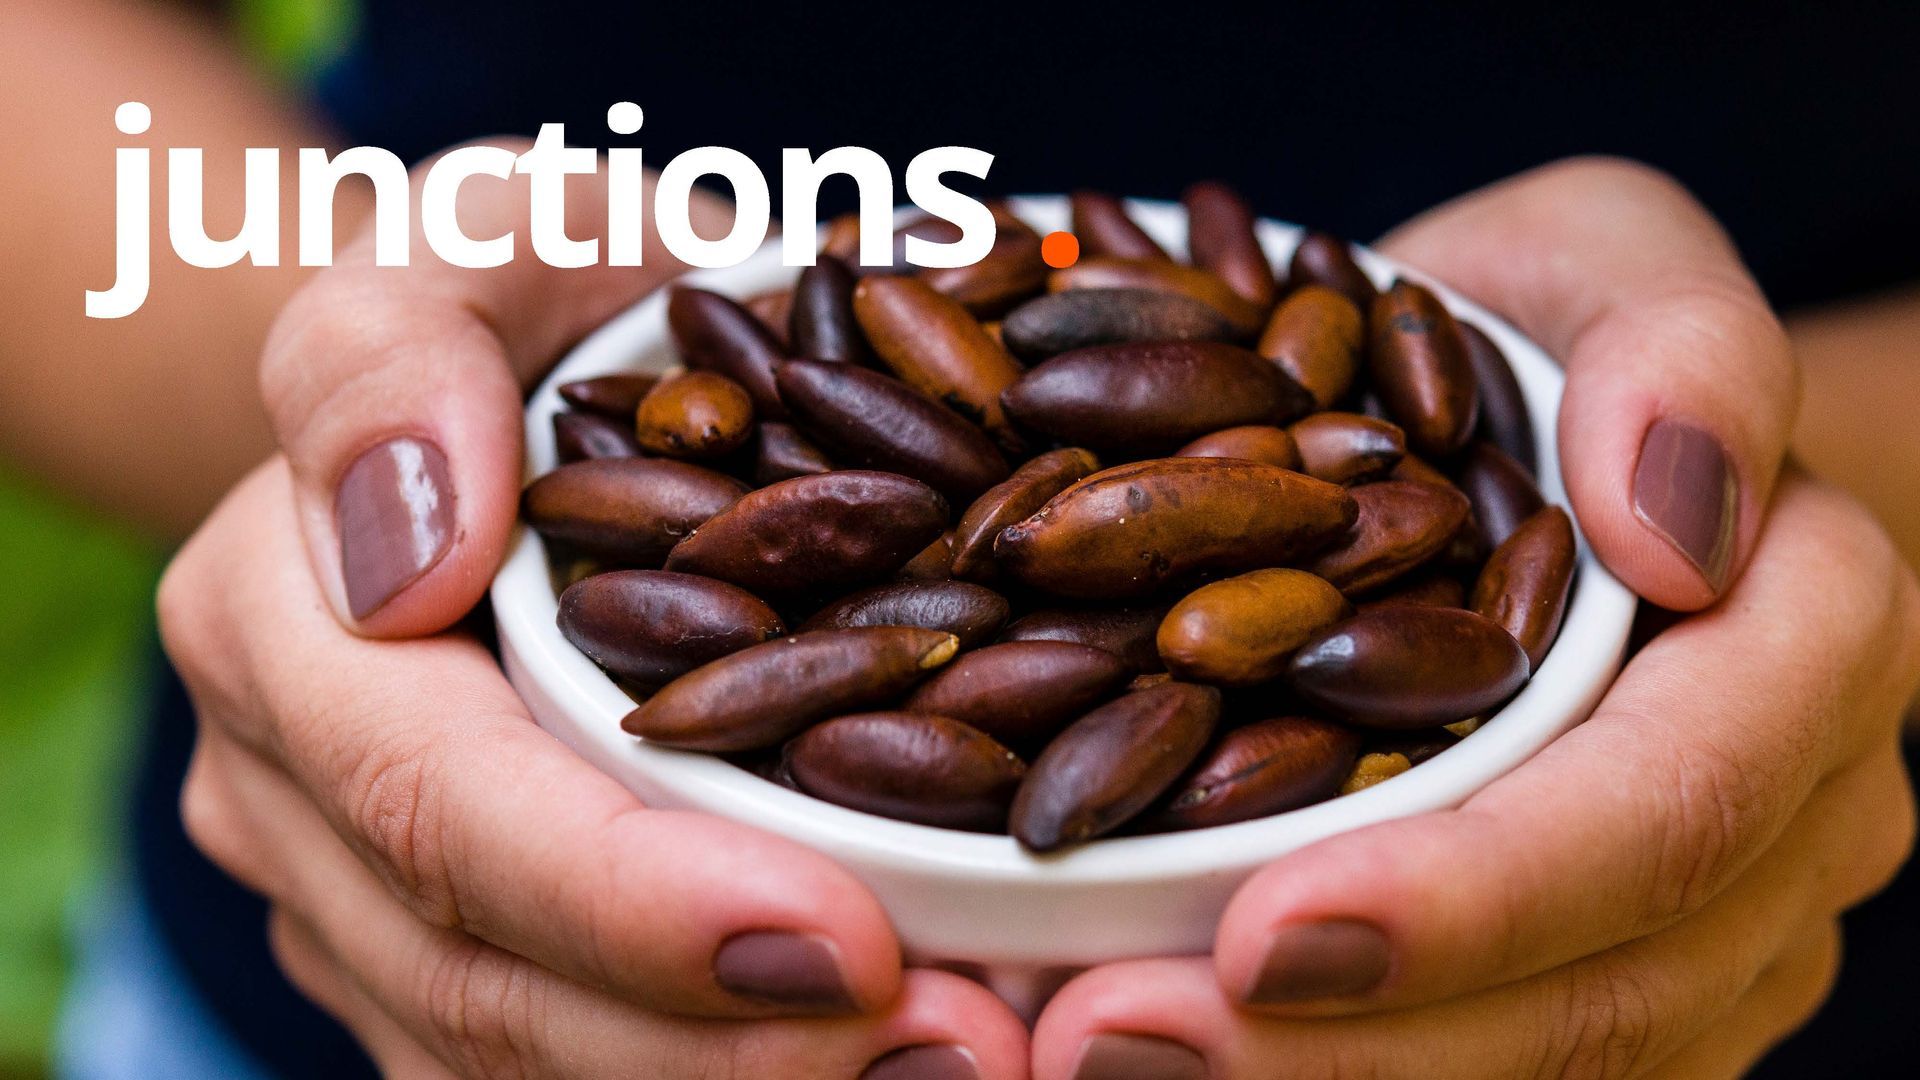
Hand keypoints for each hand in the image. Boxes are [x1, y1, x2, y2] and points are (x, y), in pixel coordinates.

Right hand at [159, 144, 1030, 1077]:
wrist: (530, 385)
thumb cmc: (533, 303)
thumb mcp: (480, 242)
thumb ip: (393, 356)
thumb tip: (405, 554)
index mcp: (281, 624)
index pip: (447, 804)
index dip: (634, 900)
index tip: (846, 939)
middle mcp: (293, 795)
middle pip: (487, 980)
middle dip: (718, 1047)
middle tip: (959, 1048)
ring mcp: (361, 898)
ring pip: (518, 1063)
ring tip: (957, 1063)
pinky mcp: (448, 954)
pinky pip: (563, 1068)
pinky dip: (712, 1077)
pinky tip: (881, 1061)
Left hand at [1026, 158, 1919, 1078]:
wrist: (1543, 445)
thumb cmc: (1552, 340)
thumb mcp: (1605, 263)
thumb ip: (1672, 342)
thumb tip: (1678, 512)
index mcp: (1810, 642)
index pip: (1674, 804)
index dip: (1480, 891)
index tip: (1262, 930)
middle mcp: (1790, 822)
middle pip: (1606, 994)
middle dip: (1356, 1053)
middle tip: (1104, 1041)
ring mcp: (1713, 929)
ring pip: (1550, 1075)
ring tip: (1099, 1062)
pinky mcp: (1606, 977)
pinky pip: (1490, 1071)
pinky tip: (1167, 1061)